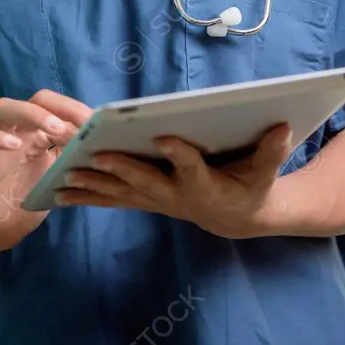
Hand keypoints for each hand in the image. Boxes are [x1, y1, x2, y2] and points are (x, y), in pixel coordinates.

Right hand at [0, 90, 91, 258]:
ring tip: (54, 128)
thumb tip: (102, 147)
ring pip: (3, 108)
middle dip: (60, 106)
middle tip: (81, 122)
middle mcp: (17, 132)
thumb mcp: (56, 181)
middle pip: (35, 100)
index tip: (98, 123)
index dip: (77, 111)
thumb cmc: (25, 205)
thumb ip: (72, 162)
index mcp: (39, 135)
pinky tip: (14, 145)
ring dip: (31, 113)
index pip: (58, 108)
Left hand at [55, 124, 293, 239]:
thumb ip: (272, 151)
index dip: (181, 155)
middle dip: (120, 169)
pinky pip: (112, 200)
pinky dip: (87, 196)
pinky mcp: (144, 201)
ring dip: (92, 187)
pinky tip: (59, 192)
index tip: (165, 137)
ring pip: (121, 194)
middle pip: (146, 182)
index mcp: (206, 186)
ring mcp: (157, 201)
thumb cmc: (252, 187)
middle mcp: (177, 197)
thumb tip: (284, 126)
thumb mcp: (266, 172)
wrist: (237, 218)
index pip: (193, 168)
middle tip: (94, 156)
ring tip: (63, 178)